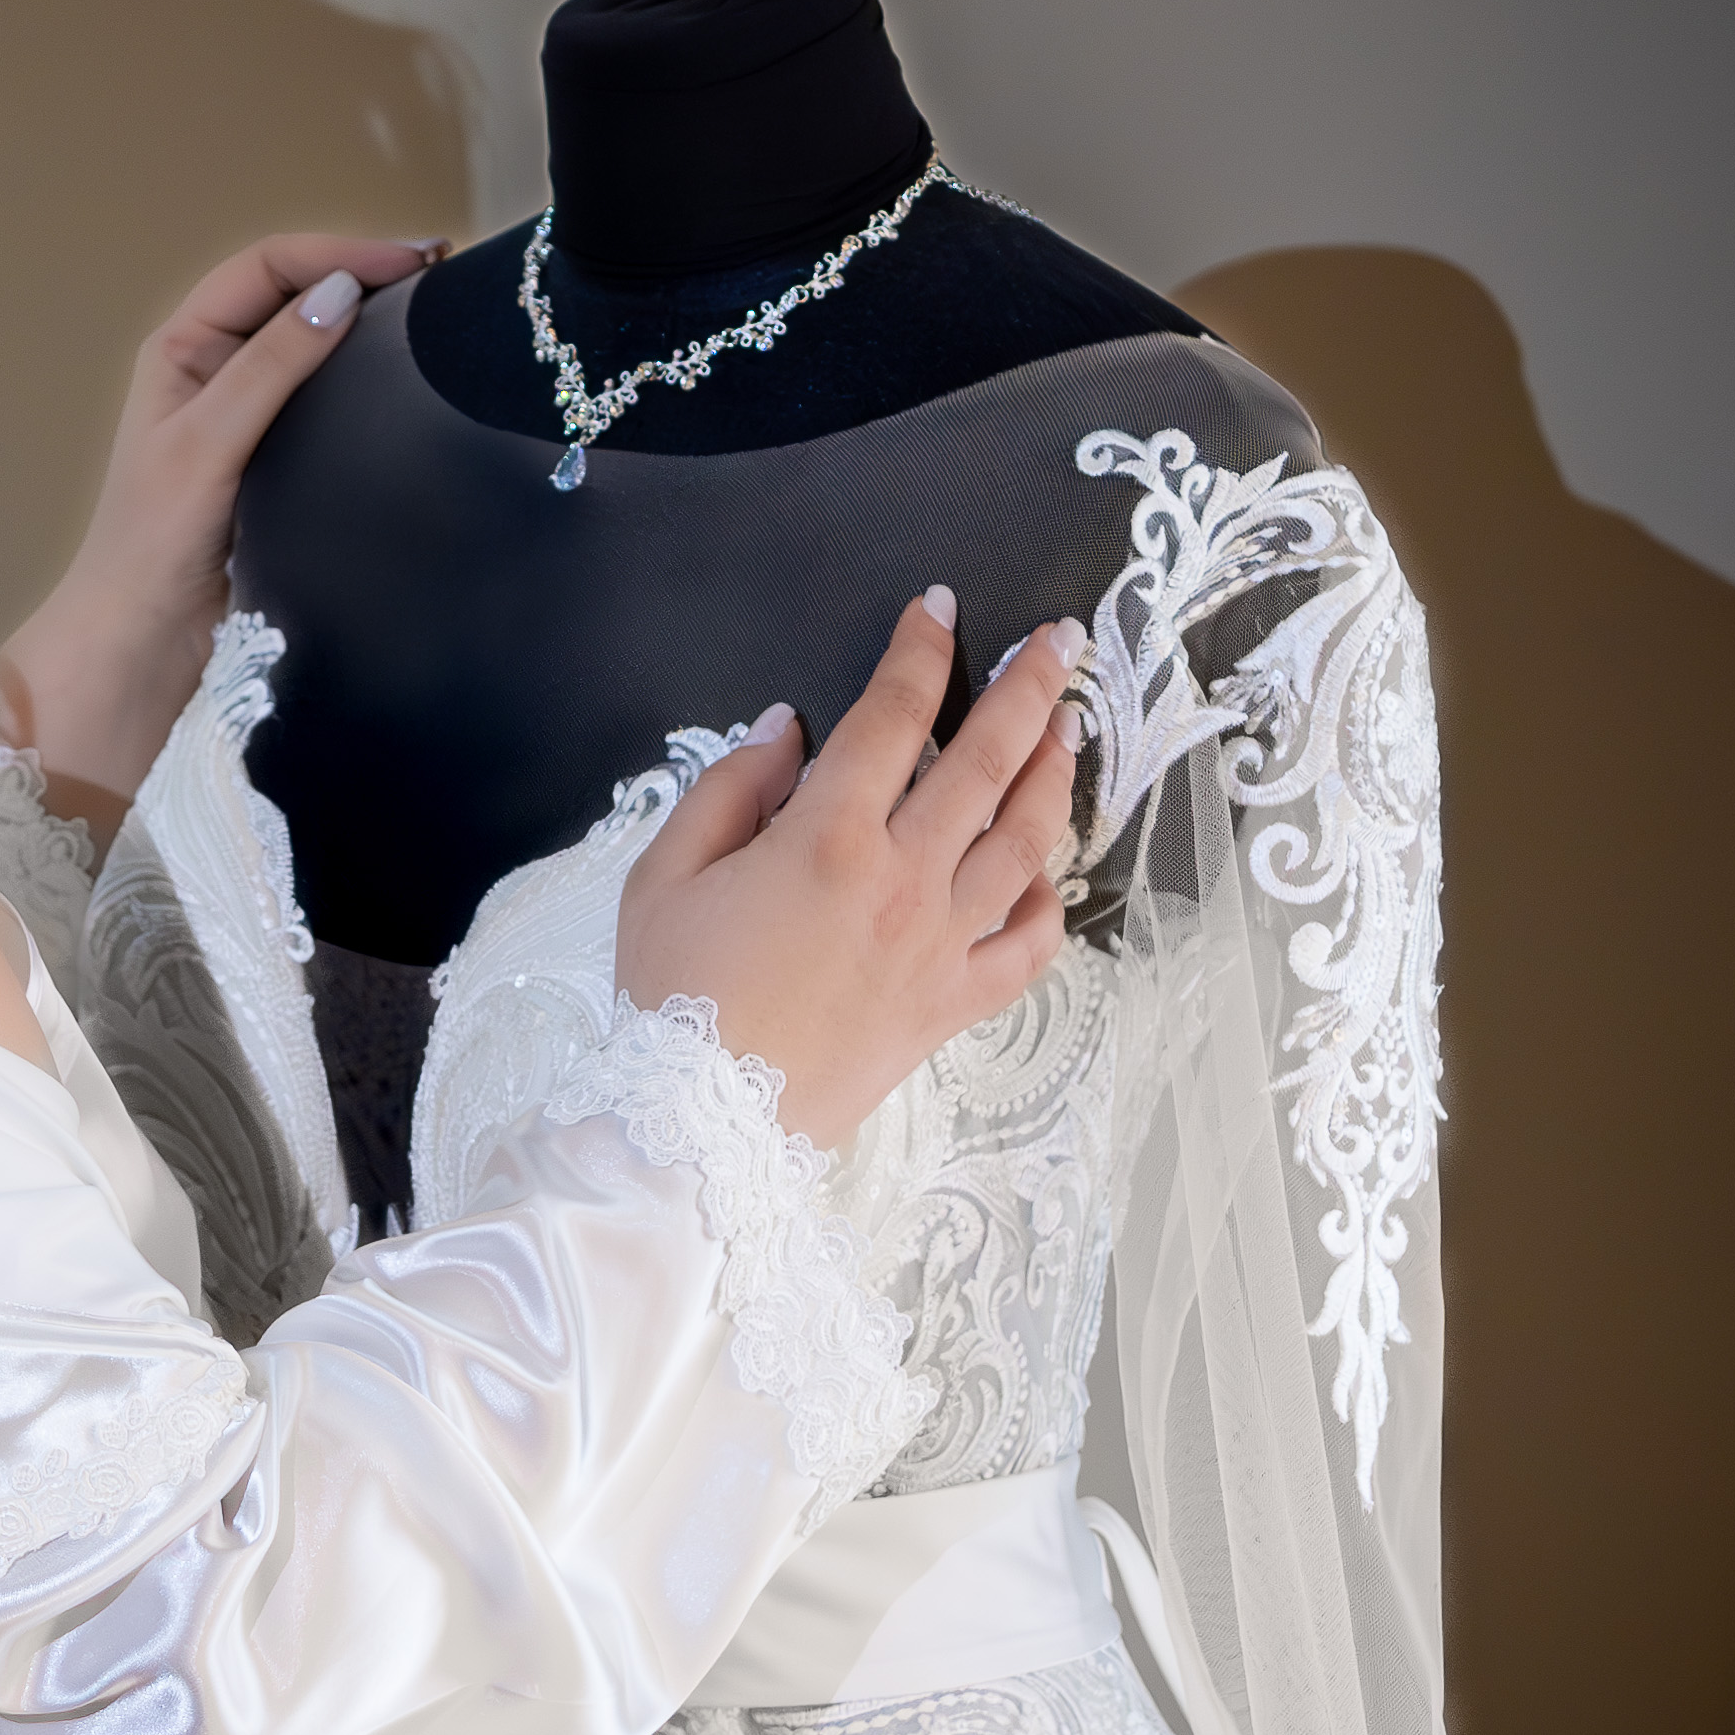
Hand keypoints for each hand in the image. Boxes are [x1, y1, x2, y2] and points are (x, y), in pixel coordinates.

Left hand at [0, 232, 439, 816]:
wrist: (143, 642)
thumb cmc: (153, 541)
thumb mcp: (208, 443)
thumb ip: (270, 366)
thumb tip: (340, 291)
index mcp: (183, 347)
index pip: (266, 268)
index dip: (337, 252)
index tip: (413, 262)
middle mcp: (215, 369)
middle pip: (295, 295)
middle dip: (363, 273)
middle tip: (442, 275)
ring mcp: (248, 416)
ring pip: (315, 345)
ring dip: (372, 322)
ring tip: (438, 316)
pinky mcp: (277, 461)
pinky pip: (328, 400)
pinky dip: (368, 377)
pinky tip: (410, 382)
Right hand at [614, 597, 1082, 1148]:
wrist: (704, 1126)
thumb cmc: (673, 998)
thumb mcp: (663, 875)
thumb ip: (728, 788)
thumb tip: (786, 730)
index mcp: (826, 836)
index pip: (892, 714)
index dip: (920, 650)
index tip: (939, 607)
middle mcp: (901, 881)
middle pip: (987, 762)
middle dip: (1031, 689)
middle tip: (1061, 641)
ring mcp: (938, 945)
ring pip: (1024, 843)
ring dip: (1054, 777)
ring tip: (1071, 729)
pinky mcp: (951, 1005)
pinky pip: (1027, 949)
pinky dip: (1048, 904)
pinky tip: (1048, 873)